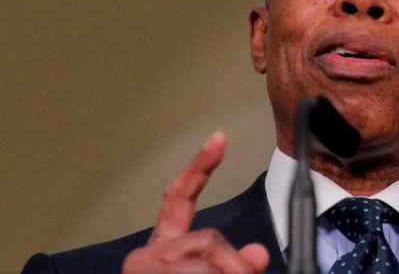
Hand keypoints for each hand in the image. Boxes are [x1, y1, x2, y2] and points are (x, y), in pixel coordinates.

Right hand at [121, 131, 269, 273]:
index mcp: (164, 248)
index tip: (219, 138)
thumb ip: (232, 263)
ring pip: (207, 261)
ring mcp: (141, 266)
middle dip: (233, 264)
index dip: (200, 165)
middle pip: (208, 237)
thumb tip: (258, 255)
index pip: (179, 197)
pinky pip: (199, 272)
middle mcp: (146, 253)